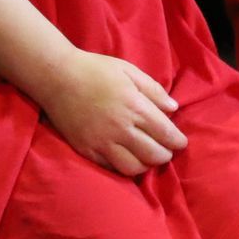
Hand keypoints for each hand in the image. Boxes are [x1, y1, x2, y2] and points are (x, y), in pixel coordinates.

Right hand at [37, 50, 188, 176]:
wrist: (57, 77)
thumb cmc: (96, 70)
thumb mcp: (129, 71)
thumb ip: (153, 90)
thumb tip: (174, 108)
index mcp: (135, 107)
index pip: (165, 133)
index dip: (177, 141)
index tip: (181, 143)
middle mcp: (121, 129)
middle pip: (153, 154)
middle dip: (165, 155)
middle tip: (167, 150)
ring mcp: (102, 142)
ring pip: (133, 168)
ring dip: (146, 165)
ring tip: (148, 157)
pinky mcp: (87, 150)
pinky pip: (110, 168)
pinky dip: (123, 167)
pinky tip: (127, 158)